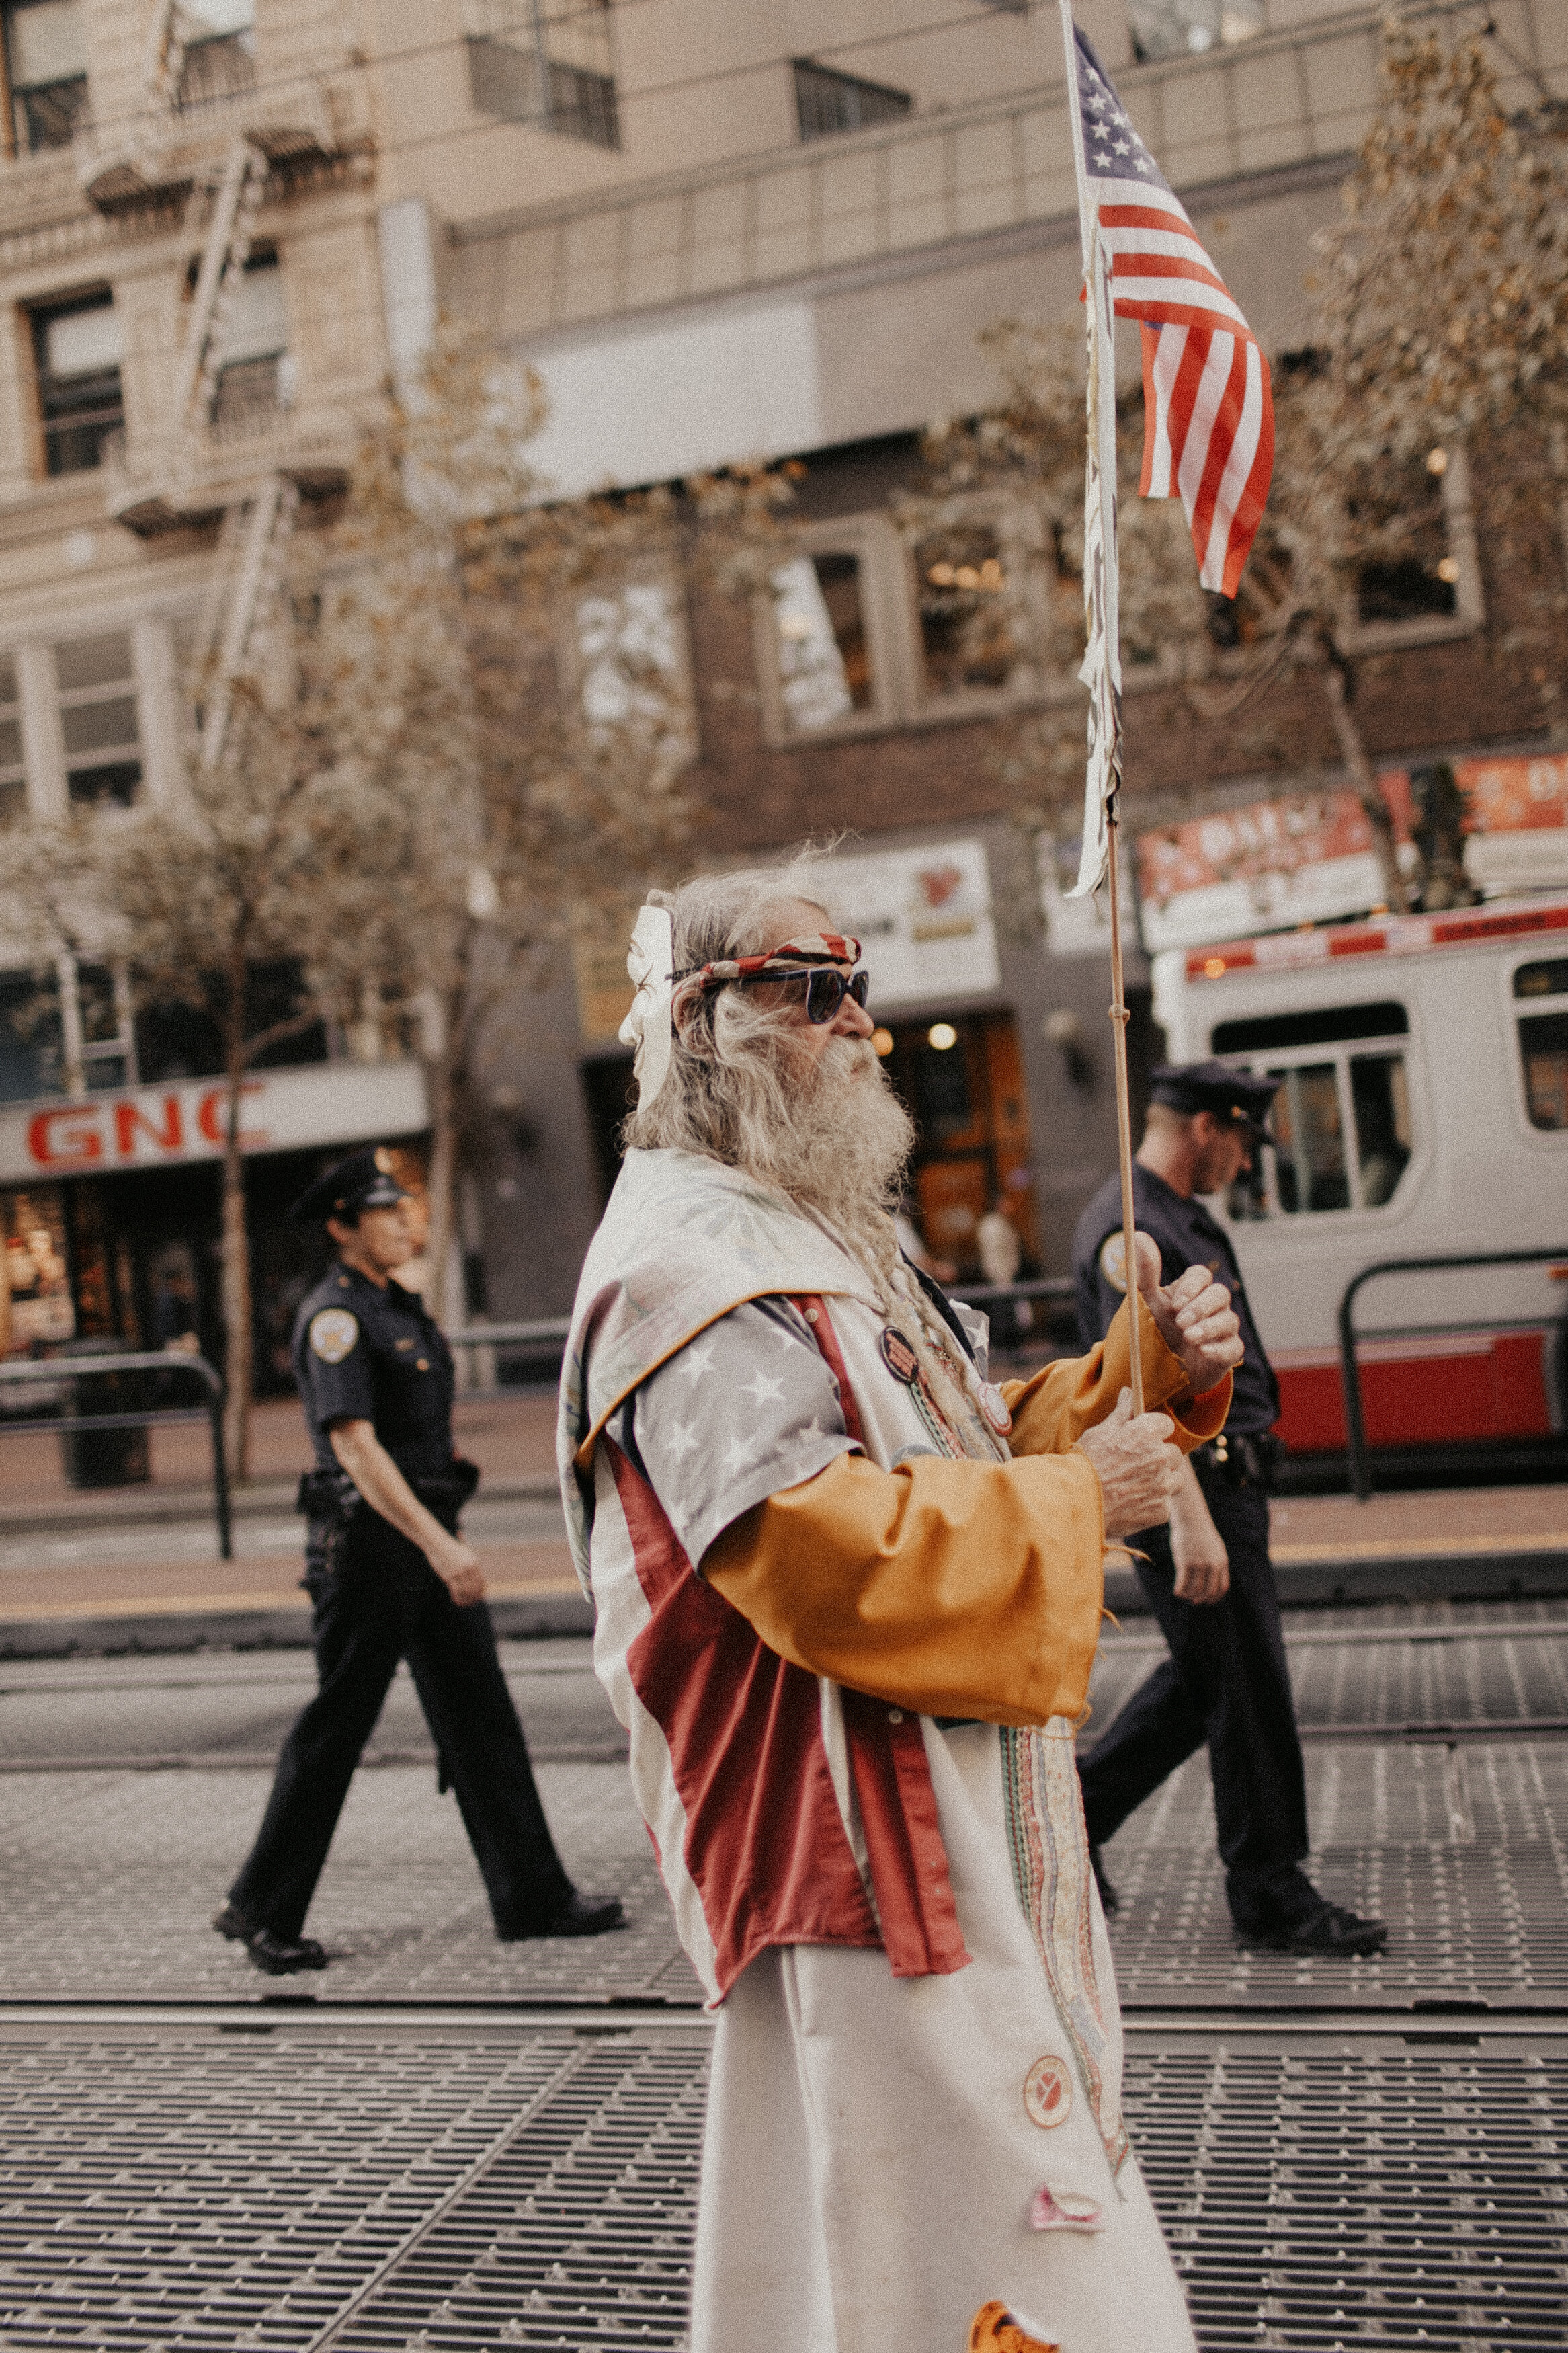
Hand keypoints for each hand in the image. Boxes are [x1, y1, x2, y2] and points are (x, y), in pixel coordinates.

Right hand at [431, 1533, 484, 1606]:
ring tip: (463, 1603)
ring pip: (466, 1591)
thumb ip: (470, 1563)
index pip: (481, 1582)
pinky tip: (455, 1600)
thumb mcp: (464, 1553)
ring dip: (465, 1599)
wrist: (437, 1543)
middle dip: (473, 1598)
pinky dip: (457, 1598)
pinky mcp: (449, 1575)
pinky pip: (456, 1591)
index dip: (480, 1592)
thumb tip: (474, 1575)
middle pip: (474, 1588)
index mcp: (474, 1563)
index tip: (477, 1598)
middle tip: (470, 1603)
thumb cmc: (450, 1548)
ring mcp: (459, 1572)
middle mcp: (468, 1568)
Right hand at [1076, 1389, 1182, 1537]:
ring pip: (1175, 1479)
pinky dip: (1153, 1504)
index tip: (1144, 1439)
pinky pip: (1164, 1504)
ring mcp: (1163, 1485)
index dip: (1154, 1431)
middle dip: (1160, 1457)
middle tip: (1137, 1465)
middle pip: (1173, 1453)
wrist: (1078, 1500)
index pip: (1166, 1425)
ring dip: (1161, 1481)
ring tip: (1136, 1485)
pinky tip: (1133, 1503)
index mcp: (1147, 1433)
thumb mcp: (1101, 1431)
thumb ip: (1122, 1412)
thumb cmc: (1086, 1462)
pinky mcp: (1161, 1510)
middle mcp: (1160, 1457)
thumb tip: (1129, 1392)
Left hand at [1133, 1234, 1242, 1395]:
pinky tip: (1204, 1352)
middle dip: (1200, 1307)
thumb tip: (1139, 1234)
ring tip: (1189, 1337)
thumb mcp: (1147, 1301)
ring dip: (1208, 1328)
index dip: (1191, 1287)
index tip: (1175, 1303)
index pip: (1201, 1275)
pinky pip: (1233, 1347)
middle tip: (1181, 1322)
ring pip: (1228, 1320)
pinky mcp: (1228, 1352)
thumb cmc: (1157, 1329)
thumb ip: (1145, 1271)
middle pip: (1219, 1295)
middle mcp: (1212, 1306)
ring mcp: (1223, 1328)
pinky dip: (1219, 1349)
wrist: (1161, 1368)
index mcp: (1192, 1290)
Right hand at [1171, 1499, 1229, 1604]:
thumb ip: (1216, 1563)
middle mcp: (1212, 1565)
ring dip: (1189, 1595)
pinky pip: (1182, 1583)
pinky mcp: (1184, 1561)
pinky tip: (1176, 1592)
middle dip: (1202, 1599)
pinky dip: (1179, 1591)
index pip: (1222, 1587)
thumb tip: (1213, 1579)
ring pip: (1195, 1589)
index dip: (1215, 1598)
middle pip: (1209, 1591)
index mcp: (1222, 1562)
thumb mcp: (1215, 1548)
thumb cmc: (1201, 1532)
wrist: (1191, 1518)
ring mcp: (1198, 1563)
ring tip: (1184, 1595)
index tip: (1207, 1601)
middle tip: (1194, 1601)